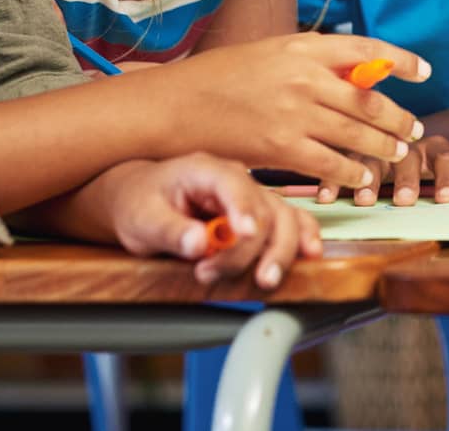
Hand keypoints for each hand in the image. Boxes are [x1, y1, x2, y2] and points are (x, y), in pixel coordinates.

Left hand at [100, 154, 323, 290]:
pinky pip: (290, 222)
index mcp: (206, 170)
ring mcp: (251, 197)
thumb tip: (199, 242)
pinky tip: (309, 255)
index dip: (244, 210)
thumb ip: (170, 231)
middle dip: (260, 246)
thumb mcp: (142, 219)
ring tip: (265, 279)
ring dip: (281, 250)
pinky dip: (303, 238)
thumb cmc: (140, 203)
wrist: (139, 198)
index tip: (246, 234)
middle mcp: (236, 180)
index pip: (233, 185)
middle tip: (242, 275)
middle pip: (266, 208)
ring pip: (284, 218)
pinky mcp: (258, 215)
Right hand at [157, 34, 430, 189]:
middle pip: (369, 99)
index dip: (400, 61)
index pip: (366, 51)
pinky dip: (351, 171)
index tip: (423, 71)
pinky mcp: (280, 147)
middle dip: (398, 117)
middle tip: (414, 130)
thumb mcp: (271, 54)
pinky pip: (329, 162)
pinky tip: (361, 176)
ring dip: (383, 146)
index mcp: (302, 47)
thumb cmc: (222, 78)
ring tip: (398, 154)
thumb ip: (312, 63)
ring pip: (356, 133)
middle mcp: (303, 77)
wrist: (176, 104)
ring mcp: (293, 113)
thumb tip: (357, 75)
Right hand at [315, 134, 448, 206]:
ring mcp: (378, 146)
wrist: (403, 134)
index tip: (448, 199)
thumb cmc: (434, 160)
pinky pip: (340, 162)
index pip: (447, 158)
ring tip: (364, 201)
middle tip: (406, 201)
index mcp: (437, 147)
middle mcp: (408, 144)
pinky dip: (332, 178)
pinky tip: (326, 197)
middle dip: (408, 179)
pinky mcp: (352, 151)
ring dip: (368, 178)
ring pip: (373, 158)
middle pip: (409, 158)